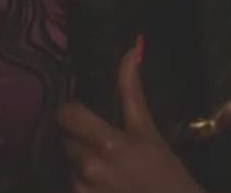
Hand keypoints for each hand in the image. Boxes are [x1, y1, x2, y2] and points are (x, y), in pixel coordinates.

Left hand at [58, 36, 204, 192]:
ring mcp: (83, 188)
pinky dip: (85, 185)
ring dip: (82, 164)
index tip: (83, 115)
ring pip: (69, 164)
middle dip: (80, 140)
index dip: (71, 112)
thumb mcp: (148, 129)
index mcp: (107, 142)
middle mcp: (90, 166)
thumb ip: (132, 90)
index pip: (66, 115)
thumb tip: (130, 51)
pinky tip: (105, 184)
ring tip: (107, 167)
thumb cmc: (165, 170)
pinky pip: (73, 186)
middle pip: (65, 140)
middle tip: (102, 144)